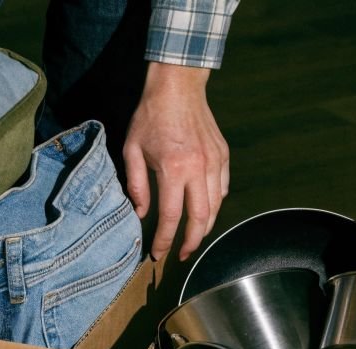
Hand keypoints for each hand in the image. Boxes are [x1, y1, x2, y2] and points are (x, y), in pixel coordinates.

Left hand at [122, 62, 229, 259]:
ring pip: (216, 206)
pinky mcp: (223, 155)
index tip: (158, 254)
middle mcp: (199, 168)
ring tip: (192, 239)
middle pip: (201, 218)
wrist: (178, 87)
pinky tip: (204, 211)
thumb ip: (136, 185)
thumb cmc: (150, 117)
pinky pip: (222, 188)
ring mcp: (215, 161)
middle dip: (191, 242)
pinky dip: (214, 205)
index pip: (171, 216)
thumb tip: (140, 214)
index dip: (165, 240)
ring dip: (205, 227)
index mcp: (174, 168)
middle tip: (181, 255)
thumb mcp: (132, 150)